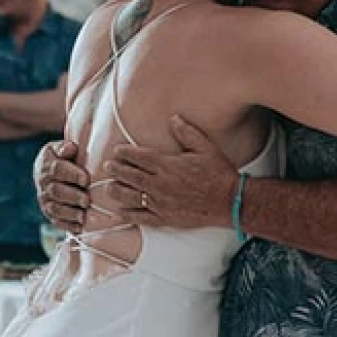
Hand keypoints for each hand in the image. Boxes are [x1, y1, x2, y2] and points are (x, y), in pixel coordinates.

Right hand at [35, 140, 89, 233]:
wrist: (56, 170)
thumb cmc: (67, 157)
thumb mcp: (64, 148)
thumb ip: (66, 148)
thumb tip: (70, 148)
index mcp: (46, 163)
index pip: (56, 169)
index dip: (71, 175)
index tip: (86, 180)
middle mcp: (43, 182)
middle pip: (56, 191)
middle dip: (72, 196)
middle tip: (86, 200)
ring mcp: (45, 199)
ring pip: (55, 208)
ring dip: (69, 213)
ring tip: (83, 216)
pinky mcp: (49, 212)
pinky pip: (56, 220)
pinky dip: (67, 225)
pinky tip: (79, 228)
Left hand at [103, 115, 237, 228]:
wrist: (229, 201)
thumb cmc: (218, 174)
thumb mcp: (205, 147)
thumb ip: (187, 132)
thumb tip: (173, 118)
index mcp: (167, 165)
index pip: (139, 157)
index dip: (125, 153)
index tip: (117, 151)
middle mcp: (160, 184)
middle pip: (130, 175)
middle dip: (116, 170)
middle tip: (107, 166)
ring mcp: (160, 202)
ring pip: (130, 196)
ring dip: (116, 190)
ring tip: (108, 187)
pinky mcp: (165, 218)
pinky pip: (141, 217)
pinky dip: (128, 215)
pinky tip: (119, 212)